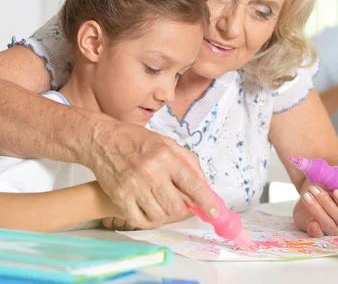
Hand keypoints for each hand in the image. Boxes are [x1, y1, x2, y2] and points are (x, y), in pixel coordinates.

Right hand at [88, 120, 218, 229]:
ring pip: (160, 216)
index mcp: (165, 157)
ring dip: (167, 215)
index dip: (206, 201)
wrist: (102, 140)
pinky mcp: (120, 198)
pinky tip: (152, 211)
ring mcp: (134, 188)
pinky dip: (151, 220)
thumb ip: (188, 161)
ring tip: (165, 204)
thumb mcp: (167, 142)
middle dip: (184, 209)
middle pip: (176, 206)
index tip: (213, 212)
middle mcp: (150, 173)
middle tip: (183, 205)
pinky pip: (141, 221)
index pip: (192, 184)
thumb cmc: (136, 140)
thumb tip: (203, 183)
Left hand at [293, 162, 337, 236]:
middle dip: (327, 202)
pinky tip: (311, 223)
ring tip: (307, 194)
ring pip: (327, 223)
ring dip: (316, 208)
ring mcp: (332, 227)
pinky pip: (317, 234)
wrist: (315, 189)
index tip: (336, 191)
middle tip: (316, 188)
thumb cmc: (331, 186)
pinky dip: (314, 229)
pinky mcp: (318, 229)